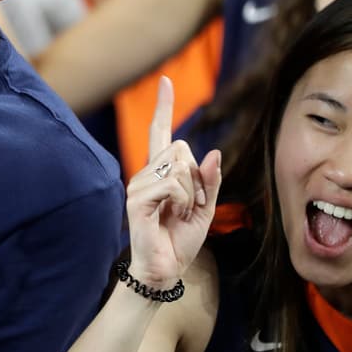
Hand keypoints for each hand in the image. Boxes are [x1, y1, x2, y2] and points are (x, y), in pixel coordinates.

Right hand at [125, 76, 220, 286]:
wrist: (165, 269)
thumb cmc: (181, 240)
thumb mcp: (206, 208)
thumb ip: (210, 181)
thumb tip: (214, 153)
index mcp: (161, 172)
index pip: (161, 132)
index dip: (164, 107)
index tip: (166, 82)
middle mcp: (146, 172)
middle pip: (181, 148)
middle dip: (197, 177)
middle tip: (191, 205)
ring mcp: (139, 184)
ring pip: (179, 166)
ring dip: (192, 193)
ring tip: (180, 213)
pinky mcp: (137, 198)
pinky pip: (173, 184)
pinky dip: (184, 200)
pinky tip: (174, 215)